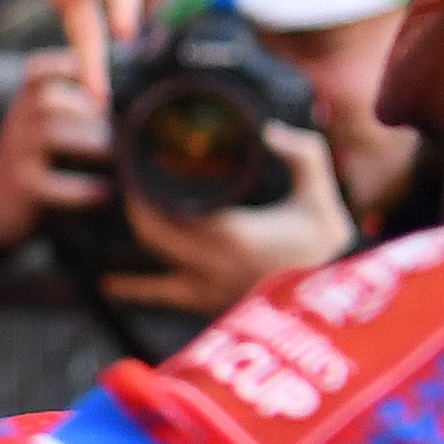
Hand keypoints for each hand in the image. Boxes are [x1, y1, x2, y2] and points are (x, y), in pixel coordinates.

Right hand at [0, 50, 115, 254]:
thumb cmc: (39, 159)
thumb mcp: (47, 126)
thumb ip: (78, 108)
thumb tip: (135, 98)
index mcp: (26, 101)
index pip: (38, 71)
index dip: (68, 69)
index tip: (101, 85)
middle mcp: (18, 121)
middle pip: (47, 100)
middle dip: (88, 111)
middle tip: (120, 128)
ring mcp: (16, 152)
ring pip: (50, 134)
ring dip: (90, 143)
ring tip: (115, 156)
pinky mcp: (21, 185)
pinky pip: (50, 182)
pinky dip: (82, 188)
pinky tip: (105, 192)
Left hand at [104, 124, 354, 316]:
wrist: (340, 313)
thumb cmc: (328, 252)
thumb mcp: (322, 198)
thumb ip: (305, 156)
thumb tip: (271, 130)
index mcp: (230, 235)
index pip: (165, 210)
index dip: (142, 187)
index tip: (133, 160)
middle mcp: (209, 266)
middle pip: (150, 234)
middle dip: (133, 205)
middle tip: (125, 178)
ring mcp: (206, 292)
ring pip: (149, 270)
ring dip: (127, 243)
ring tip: (103, 220)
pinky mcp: (210, 309)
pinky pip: (162, 299)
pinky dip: (135, 289)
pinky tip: (109, 284)